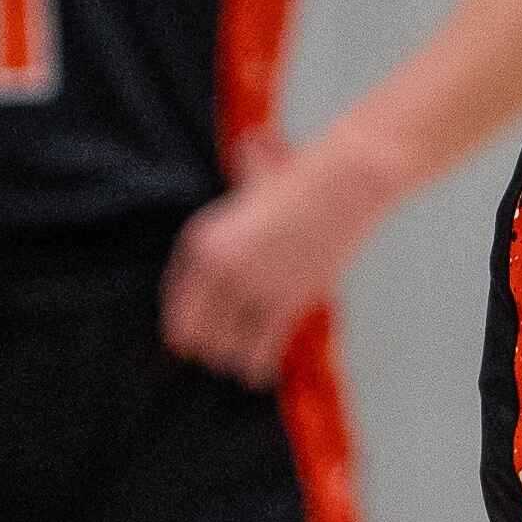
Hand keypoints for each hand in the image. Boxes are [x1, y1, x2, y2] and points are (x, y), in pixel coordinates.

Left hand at [164, 128, 389, 387]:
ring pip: (227, 347)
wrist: (345, 183)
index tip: (188, 346)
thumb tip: (251, 145)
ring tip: (243, 364)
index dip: (183, 328)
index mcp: (201, 241)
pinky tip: (261, 376)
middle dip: (209, 348)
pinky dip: (259, 367)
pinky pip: (262, 349)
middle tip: (221, 356)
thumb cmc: (304, 176)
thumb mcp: (255, 175)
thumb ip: (242, 175)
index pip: (177, 303)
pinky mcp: (285, 300)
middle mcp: (218, 267)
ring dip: (235, 359)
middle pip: (196, 333)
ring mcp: (251, 286)